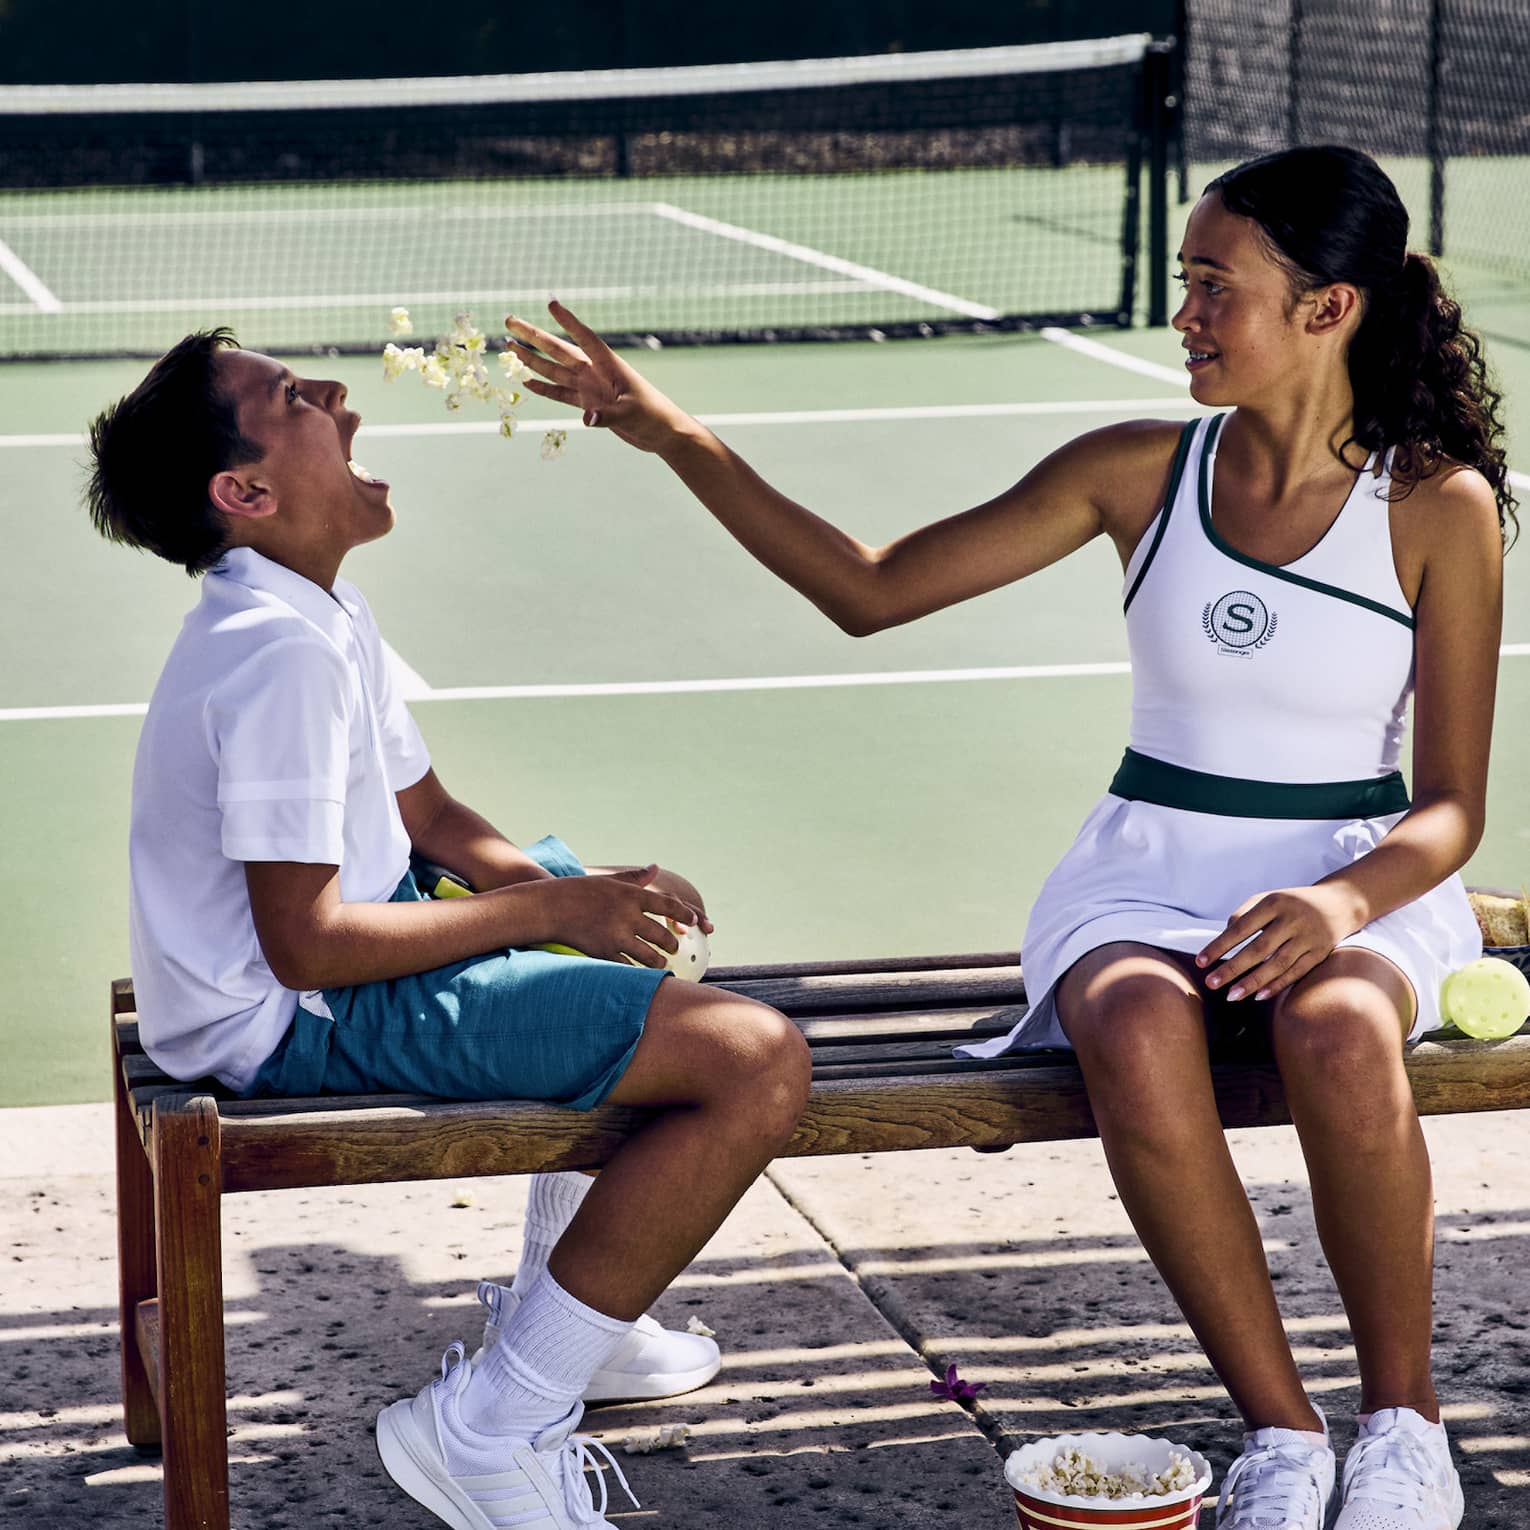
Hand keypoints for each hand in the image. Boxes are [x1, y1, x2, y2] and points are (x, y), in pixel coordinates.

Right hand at [505, 301, 689, 452]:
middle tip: (510, 319)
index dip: (568, 321)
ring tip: (510, 345)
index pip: (585, 338)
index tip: (550, 303)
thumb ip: (608, 416)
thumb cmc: (653, 417)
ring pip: (554, 369)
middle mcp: (595, 372)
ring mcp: (589, 387)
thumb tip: (587, 419)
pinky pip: (560, 393)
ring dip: (532, 359)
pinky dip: (543, 389)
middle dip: (534, 335)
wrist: (661, 433)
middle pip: (558, 349)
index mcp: (608, 365)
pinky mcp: (588, 403)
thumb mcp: (631, 415)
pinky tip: (526, 382)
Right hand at [545, 865, 705, 968]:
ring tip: (660, 963)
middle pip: (661, 935)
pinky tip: (640, 973)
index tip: (694, 920)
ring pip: (649, 956)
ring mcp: (616, 936)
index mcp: (630, 895)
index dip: (684, 914)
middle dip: (671, 945)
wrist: (549, 907)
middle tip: (673, 948)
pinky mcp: (604, 952)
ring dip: (658, 962)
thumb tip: (654, 868)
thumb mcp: (608, 880)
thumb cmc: (578, 891)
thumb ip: (634, 878)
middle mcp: (627, 915)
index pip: (667, 905)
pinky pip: (629, 966)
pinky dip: (637, 971)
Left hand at [1196, 884, 1361, 1001]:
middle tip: (1211, 983)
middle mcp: (1292, 920)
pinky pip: (1296, 972)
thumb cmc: (1292, 903)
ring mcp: (1308, 937)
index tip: (1200, 962)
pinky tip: (1258, 996)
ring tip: (1231, 996)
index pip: (1240, 928)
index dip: (1219, 946)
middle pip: (1258, 949)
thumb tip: (1223, 936)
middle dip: (1232, 968)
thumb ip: (1243, 914)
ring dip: (1253, 982)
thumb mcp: (1267, 899)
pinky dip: (1277, 985)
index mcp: (1274, 903)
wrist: (1339, 902)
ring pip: (1277, 964)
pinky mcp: (1321, 952)